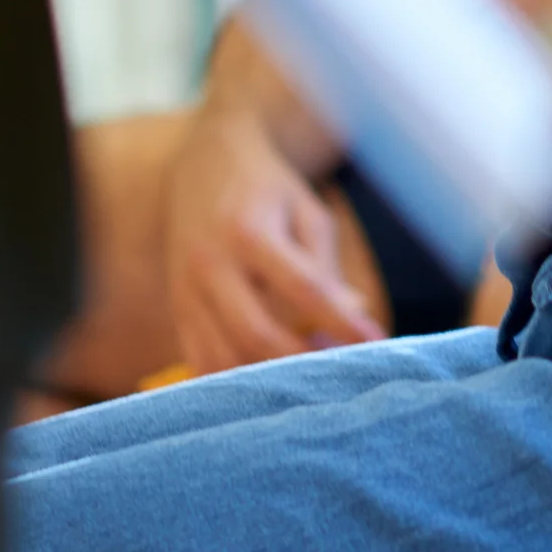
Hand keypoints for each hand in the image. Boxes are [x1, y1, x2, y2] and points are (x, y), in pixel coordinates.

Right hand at [160, 87, 385, 374]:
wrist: (203, 165)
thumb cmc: (267, 190)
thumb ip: (325, 265)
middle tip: (340, 373)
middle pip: (255, 332)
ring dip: (268, 381)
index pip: (301, 286)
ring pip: (223, 357)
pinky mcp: (177, 310)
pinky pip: (200, 362)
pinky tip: (269, 386)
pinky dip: (234, 383)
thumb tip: (352, 315)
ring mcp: (186, 291)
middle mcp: (210, 263)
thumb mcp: (306, 210)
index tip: (374, 342)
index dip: (339, 320)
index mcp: (248, 230)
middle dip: (301, 361)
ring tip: (310, 381)